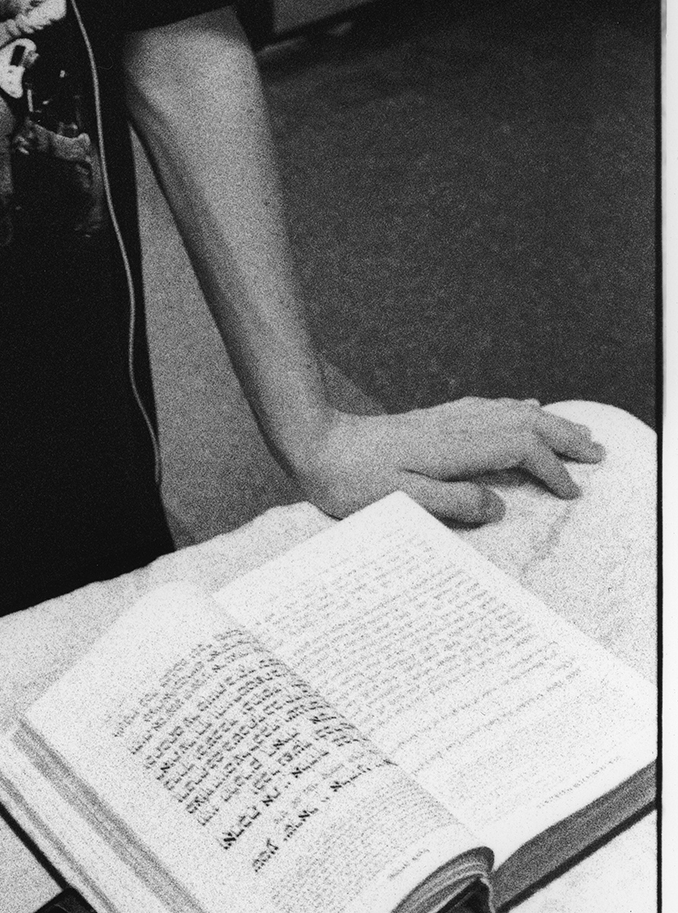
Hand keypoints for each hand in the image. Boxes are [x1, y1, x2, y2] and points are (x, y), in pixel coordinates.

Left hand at [292, 398, 604, 525]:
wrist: (313, 443)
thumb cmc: (349, 481)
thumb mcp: (398, 502)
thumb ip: (451, 502)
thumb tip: (498, 506)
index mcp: (452, 449)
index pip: (519, 448)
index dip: (551, 468)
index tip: (571, 492)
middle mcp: (454, 427)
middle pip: (524, 421)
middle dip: (564, 436)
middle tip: (598, 453)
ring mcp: (444, 419)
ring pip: (509, 411)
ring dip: (548, 421)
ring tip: (576, 433)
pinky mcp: (432, 419)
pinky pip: (489, 407)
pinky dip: (517, 409)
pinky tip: (525, 407)